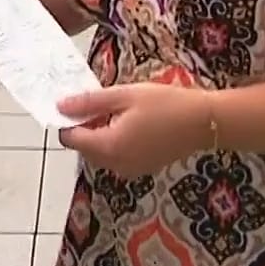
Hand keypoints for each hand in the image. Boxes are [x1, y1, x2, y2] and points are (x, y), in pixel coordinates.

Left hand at [56, 83, 211, 178]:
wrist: (203, 122)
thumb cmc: (165, 103)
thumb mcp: (124, 95)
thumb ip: (90, 102)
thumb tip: (60, 106)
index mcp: (109, 146)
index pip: (71, 139)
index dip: (68, 120)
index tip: (78, 102)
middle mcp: (116, 165)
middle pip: (84, 148)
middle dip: (85, 127)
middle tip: (101, 103)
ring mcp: (129, 170)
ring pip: (99, 154)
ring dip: (99, 135)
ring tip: (119, 111)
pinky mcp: (141, 169)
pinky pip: (115, 158)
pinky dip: (114, 143)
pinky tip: (131, 124)